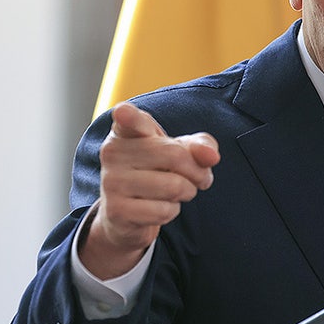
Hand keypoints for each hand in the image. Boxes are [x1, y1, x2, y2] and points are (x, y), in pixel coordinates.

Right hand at [78, 102, 219, 278]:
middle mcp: (113, 152)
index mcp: (126, 129)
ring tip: (174, 192)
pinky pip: (163, 211)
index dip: (128, 115)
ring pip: (174, 187)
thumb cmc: (156, 171)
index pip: (129, 120)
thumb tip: (211, 156)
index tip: (123, 112)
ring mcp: (111, 181)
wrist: (126, 211)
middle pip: (176, 156)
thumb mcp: (180, 151)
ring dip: (186, 193)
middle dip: (197, 172)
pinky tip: (158, 207)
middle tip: (197, 178)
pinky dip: (171, 212)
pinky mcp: (116, 210)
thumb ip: (200, 145)